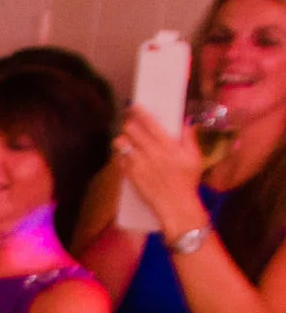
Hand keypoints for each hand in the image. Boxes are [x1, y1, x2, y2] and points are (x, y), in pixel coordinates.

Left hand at [114, 105, 208, 237]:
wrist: (175, 205)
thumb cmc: (187, 181)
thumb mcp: (194, 158)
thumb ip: (189, 138)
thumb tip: (186, 121)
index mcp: (168, 146)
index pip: (149, 123)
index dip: (139, 112)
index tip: (134, 106)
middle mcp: (152, 153)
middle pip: (131, 130)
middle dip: (129, 124)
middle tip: (130, 123)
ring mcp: (138, 164)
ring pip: (120, 143)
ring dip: (122, 140)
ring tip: (127, 141)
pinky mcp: (130, 175)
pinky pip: (118, 159)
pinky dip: (120, 155)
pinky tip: (126, 156)